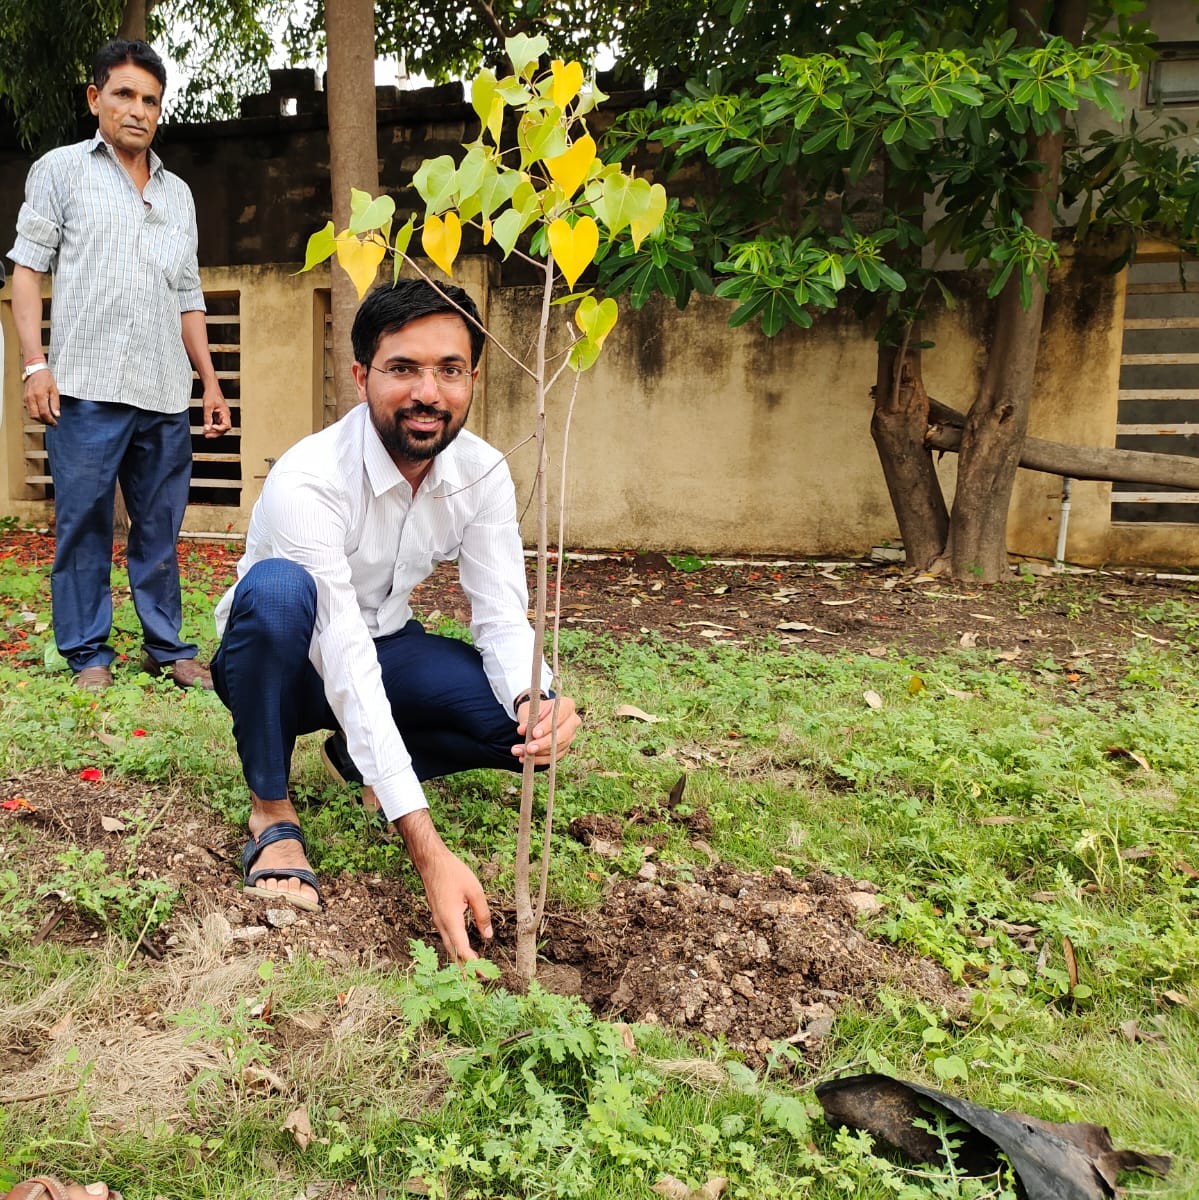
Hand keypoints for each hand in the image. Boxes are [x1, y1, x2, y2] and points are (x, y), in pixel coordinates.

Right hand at [23, 368, 59, 425]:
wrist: (36, 370)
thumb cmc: (46, 379)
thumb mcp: (55, 390)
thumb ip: (55, 403)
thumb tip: (56, 414)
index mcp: (40, 395)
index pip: (44, 413)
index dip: (50, 420)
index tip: (55, 423)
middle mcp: (31, 398)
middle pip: (36, 416)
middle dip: (44, 421)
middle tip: (51, 422)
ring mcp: (26, 398)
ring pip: (31, 414)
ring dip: (39, 419)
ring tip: (47, 418)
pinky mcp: (24, 398)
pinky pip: (28, 410)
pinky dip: (35, 413)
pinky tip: (41, 412)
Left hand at [202, 387, 230, 436]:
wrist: (211, 387)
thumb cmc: (212, 394)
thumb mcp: (207, 406)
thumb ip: (207, 418)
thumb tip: (207, 428)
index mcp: (226, 413)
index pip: (226, 426)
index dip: (219, 429)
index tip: (211, 428)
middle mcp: (225, 415)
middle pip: (224, 429)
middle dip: (216, 433)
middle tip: (207, 435)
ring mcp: (222, 415)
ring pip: (221, 427)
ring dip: (214, 431)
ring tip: (206, 433)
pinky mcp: (219, 415)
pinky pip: (217, 423)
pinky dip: (212, 427)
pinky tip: (207, 428)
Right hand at [398, 809, 491, 961]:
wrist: (431, 862)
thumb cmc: (453, 873)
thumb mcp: (474, 891)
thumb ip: (482, 914)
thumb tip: (488, 936)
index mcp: (450, 920)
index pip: (462, 950)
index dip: (474, 965)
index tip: (485, 975)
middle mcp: (441, 924)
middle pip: (454, 954)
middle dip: (467, 969)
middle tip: (481, 981)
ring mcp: (438, 921)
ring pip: (449, 947)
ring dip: (461, 960)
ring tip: (475, 971)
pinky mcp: (438, 917)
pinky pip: (447, 938)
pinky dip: (457, 948)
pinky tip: (466, 951)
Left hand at [513, 694, 580, 764]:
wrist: (538, 716)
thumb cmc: (536, 710)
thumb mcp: (531, 711)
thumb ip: (528, 720)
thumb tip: (522, 730)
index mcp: (567, 705)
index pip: (560, 715)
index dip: (548, 726)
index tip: (534, 733)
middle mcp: (573, 721)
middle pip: (562, 735)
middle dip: (543, 743)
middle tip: (529, 748)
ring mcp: (571, 736)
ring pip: (556, 748)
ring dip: (537, 753)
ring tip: (518, 752)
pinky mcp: (565, 748)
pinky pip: (553, 757)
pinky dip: (538, 759)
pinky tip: (524, 758)